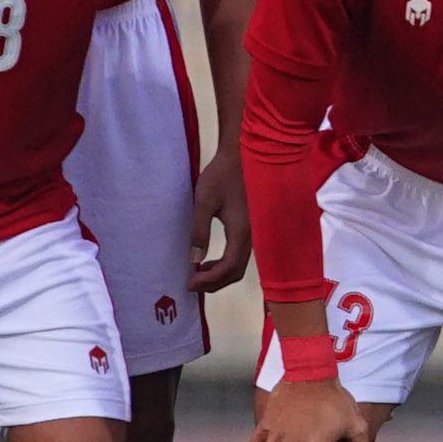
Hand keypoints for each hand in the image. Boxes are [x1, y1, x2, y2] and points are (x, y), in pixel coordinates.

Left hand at [188, 145, 251, 292]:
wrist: (241, 157)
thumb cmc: (221, 176)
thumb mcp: (204, 202)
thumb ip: (199, 231)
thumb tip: (194, 259)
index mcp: (240, 231)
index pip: (227, 267)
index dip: (208, 280)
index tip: (189, 283)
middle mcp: (251, 236)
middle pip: (236, 272)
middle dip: (214, 283)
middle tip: (191, 284)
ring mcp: (253, 232)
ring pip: (240, 265)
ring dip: (219, 275)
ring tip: (198, 272)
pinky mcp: (250, 228)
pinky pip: (240, 255)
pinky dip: (225, 264)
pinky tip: (210, 260)